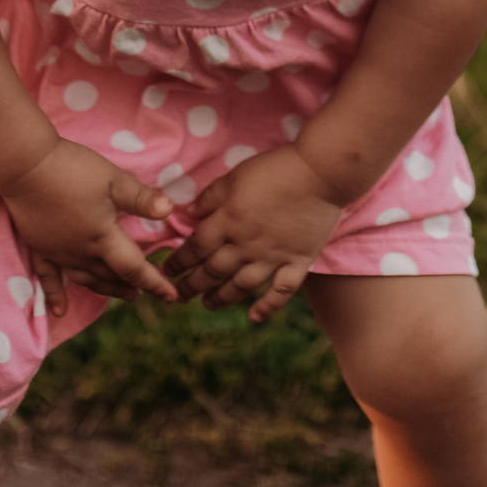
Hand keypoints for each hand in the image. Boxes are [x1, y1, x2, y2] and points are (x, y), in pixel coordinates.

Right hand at [0, 137, 179, 316]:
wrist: (25, 166)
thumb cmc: (72, 169)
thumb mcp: (113, 179)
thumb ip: (142, 198)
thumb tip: (171, 211)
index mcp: (103, 238)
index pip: (134, 268)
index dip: (155, 283)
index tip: (172, 297)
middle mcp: (81, 252)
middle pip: (111, 276)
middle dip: (132, 285)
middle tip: (147, 291)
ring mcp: (58, 253)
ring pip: (86, 279)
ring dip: (106, 289)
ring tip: (122, 294)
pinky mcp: (39, 247)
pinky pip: (49, 278)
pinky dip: (56, 296)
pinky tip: (60, 311)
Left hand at [164, 146, 345, 323]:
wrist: (320, 172)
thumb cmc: (275, 168)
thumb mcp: (236, 175)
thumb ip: (211, 197)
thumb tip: (188, 213)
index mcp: (228, 221)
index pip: (195, 248)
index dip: (178, 261)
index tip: (166, 270)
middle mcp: (246, 245)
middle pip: (213, 271)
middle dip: (192, 285)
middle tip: (177, 296)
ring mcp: (273, 257)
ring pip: (241, 286)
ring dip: (221, 298)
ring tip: (207, 304)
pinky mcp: (298, 262)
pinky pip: (281, 292)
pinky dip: (267, 307)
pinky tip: (254, 317)